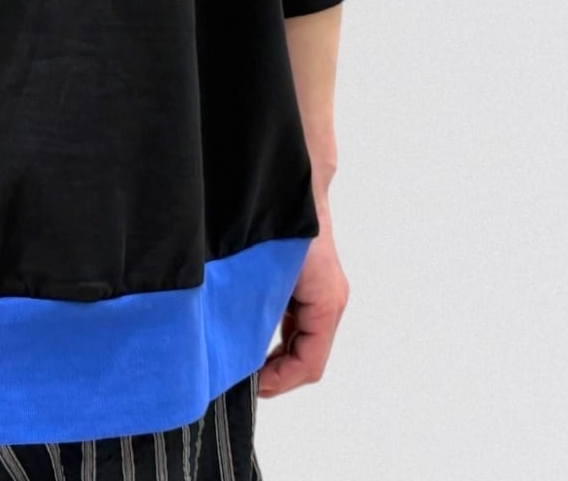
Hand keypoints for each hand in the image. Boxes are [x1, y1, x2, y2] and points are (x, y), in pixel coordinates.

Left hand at [256, 197, 348, 396]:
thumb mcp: (270, 274)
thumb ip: (258, 310)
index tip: (252, 386)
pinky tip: (250, 332)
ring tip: (242, 361)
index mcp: (326, 303)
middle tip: (242, 379)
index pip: (309, 363)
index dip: (280, 381)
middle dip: (276, 372)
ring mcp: (321, 292)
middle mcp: (329, 301)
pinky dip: (278, 334)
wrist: (292, 181)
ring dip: (276, 354)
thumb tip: (238, 345)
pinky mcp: (309, 282)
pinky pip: (297, 320)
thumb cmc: (287, 221)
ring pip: (303, 339)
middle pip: (307, 356)